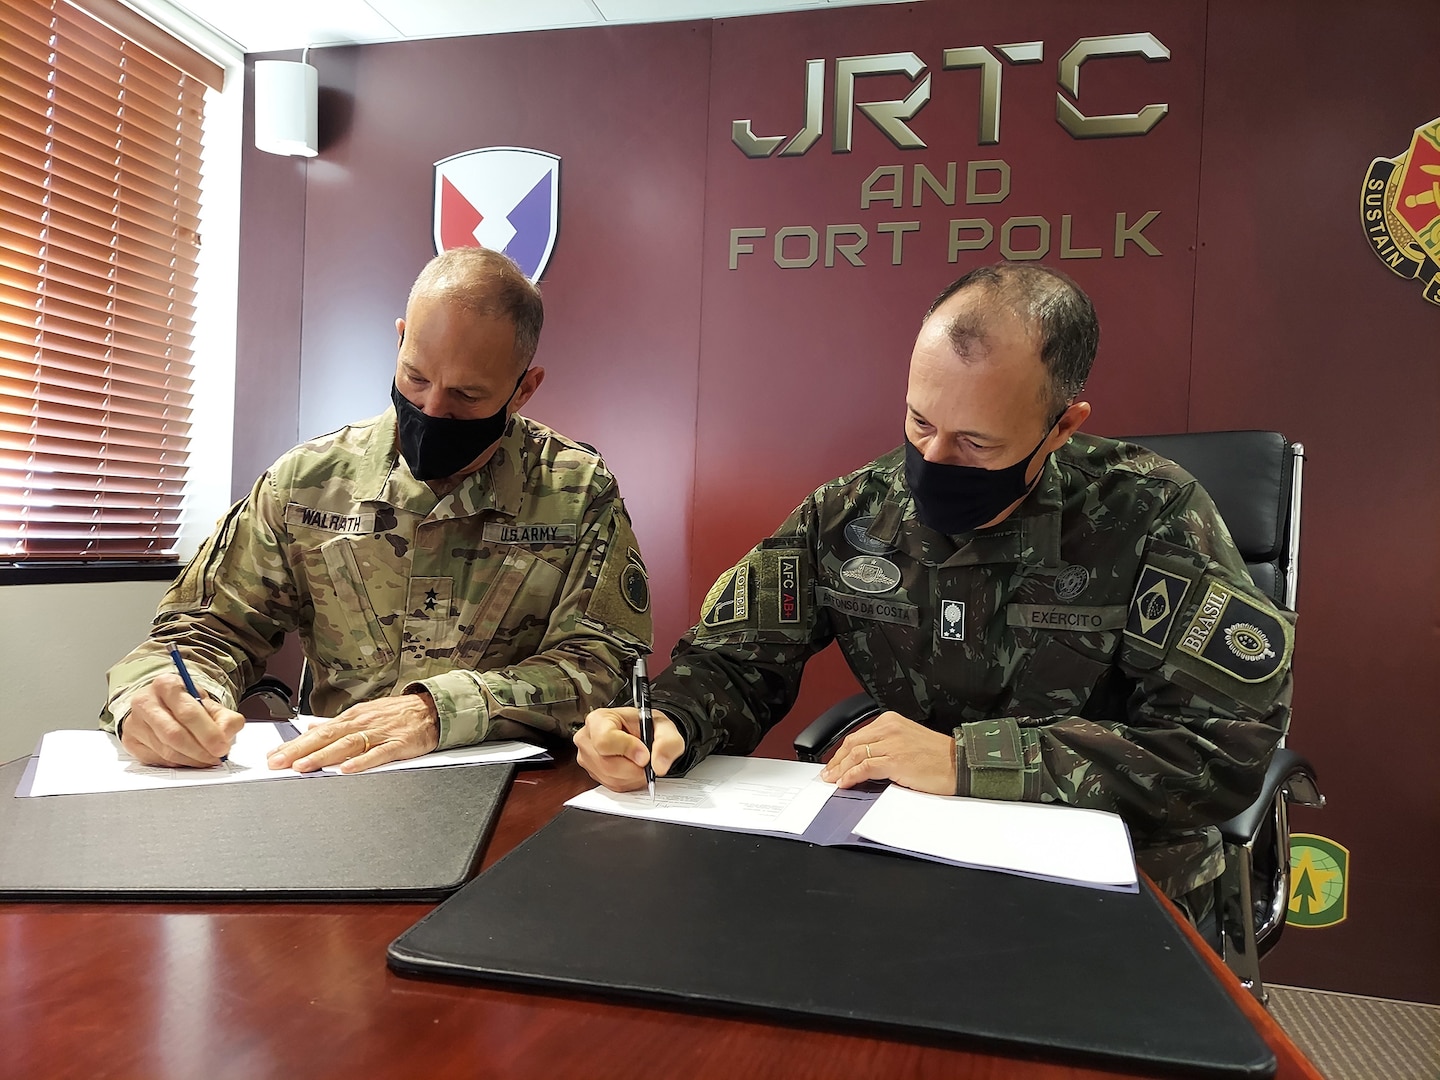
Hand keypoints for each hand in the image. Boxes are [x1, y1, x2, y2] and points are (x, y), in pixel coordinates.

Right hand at [120, 673, 245, 767]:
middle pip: (174, 734)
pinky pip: (158, 760)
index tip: (222, 746)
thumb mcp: (210, 705)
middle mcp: (145, 701)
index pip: (188, 712)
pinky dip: (178, 763)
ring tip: (206, 759)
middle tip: (215, 758)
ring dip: (191, 759)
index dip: (208, 733)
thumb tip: (225, 735)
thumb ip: (226, 718)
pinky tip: (189, 759)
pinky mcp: (130, 741)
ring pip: (166, 750)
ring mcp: (134, 722)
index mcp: (167, 685)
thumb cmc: (186, 705)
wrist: (162, 705)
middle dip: (199, 750)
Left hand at [267, 692, 439, 773]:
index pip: (318, 731)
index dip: (294, 744)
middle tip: (277, 763)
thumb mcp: (364, 714)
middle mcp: (363, 723)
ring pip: (347, 745)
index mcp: (353, 718)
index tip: (273, 756)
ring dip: (323, 756)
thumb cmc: (398, 713)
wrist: (433, 708)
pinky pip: (379, 753)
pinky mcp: (399, 744)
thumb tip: (311, 728)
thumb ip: (337, 725)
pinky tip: (347, 769)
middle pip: (326, 737)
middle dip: (300, 751)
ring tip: (303, 767)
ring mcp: (381, 733)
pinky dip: (362, 761)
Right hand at [574, 707, 684, 790]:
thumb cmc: (645, 725)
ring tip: (640, 761)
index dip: (628, 750)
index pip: (605, 740)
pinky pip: (612, 786)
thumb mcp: (663, 726)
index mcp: (599, 719)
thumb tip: (659, 766)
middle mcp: (587, 739)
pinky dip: (628, 782)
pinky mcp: (593, 774)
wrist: (641, 733)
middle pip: (609, 765)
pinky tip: (632, 769)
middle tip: (647, 758)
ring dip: (633, 776)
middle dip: (635, 767)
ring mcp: (587, 758)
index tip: (645, 754)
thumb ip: (667, 742)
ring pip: (612, 779)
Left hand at [819, 711, 956, 794]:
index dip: (843, 751)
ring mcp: (892, 744)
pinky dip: (851, 776)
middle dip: (837, 760)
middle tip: (828, 773)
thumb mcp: (908, 740)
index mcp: (892, 721)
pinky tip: (846, 782)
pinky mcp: (895, 760)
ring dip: (840, 770)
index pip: (858, 735)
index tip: (835, 761)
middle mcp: (890, 728)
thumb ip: (887, 744)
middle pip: (852, 743)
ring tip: (833, 780)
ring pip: (855, 755)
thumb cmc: (939, 756)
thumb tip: (865, 760)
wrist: (959, 764)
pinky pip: (864, 767)